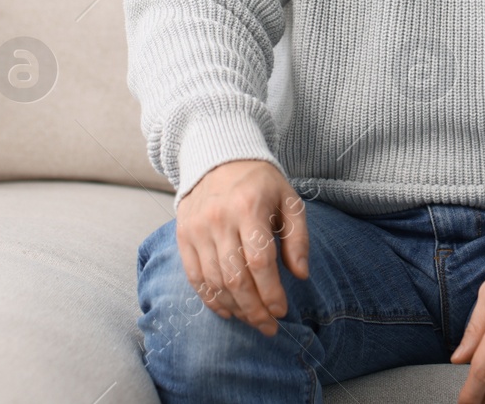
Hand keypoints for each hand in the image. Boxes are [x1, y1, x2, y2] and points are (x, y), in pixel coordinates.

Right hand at [175, 158, 310, 335]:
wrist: (218, 157)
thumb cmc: (260, 183)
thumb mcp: (289, 201)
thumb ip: (298, 238)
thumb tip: (300, 275)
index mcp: (249, 208)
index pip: (260, 262)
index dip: (271, 293)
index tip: (282, 311)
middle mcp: (219, 219)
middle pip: (235, 278)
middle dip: (254, 309)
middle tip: (268, 327)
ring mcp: (197, 228)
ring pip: (214, 281)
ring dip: (234, 308)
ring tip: (251, 320)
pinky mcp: (183, 235)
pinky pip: (194, 276)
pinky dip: (209, 299)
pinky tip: (226, 310)